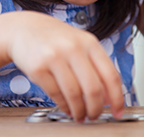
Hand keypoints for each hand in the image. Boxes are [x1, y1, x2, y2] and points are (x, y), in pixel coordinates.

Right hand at [5, 11, 124, 121]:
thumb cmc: (56, 38)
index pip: (110, 75)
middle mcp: (74, 48)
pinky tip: (67, 108)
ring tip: (80, 115)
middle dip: (96, 109)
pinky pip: (56, 94)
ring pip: (74, 94)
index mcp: (89, 42)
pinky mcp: (38, 68)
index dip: (117, 98)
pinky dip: (64, 106)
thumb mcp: (81, 44)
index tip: (118, 111)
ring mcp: (55, 57)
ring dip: (79, 111)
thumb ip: (96, 66)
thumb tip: (110, 96)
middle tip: (94, 116)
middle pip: (93, 88)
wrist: (25, 28)